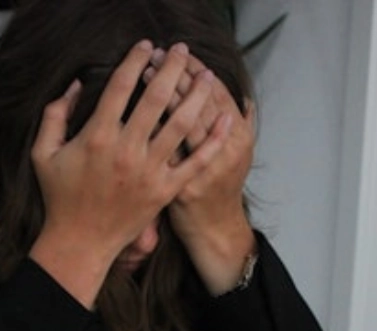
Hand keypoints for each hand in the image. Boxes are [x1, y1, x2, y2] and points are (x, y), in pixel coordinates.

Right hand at [29, 41, 229, 307]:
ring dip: (197, 95)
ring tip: (207, 76)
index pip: (120, 86)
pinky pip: (195, 161)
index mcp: (97, 136)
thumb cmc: (60, 197)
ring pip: (181, 124)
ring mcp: (149, 171)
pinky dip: (214, 140)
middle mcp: (127, 150)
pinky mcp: (165, 190)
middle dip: (172, 68)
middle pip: (156, 98)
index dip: (135, 60)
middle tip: (182, 50)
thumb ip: (55, 114)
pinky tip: (225, 119)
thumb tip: (75, 85)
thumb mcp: (43, 152)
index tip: (146, 46)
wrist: (80, 241)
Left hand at [144, 50, 257, 294]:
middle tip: (156, 56)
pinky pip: (161, 152)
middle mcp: (225, 152)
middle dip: (175, 75)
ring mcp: (201, 171)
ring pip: (179, 123)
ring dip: (159, 95)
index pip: (218, 93)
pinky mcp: (176, 188)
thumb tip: (243, 97)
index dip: (197, 70)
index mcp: (240, 138)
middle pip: (197, 102)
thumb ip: (239, 124)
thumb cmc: (221, 187)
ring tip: (143, 74)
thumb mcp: (239, 154)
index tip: (181, 53)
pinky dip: (149, 130)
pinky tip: (133, 111)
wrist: (213, 230)